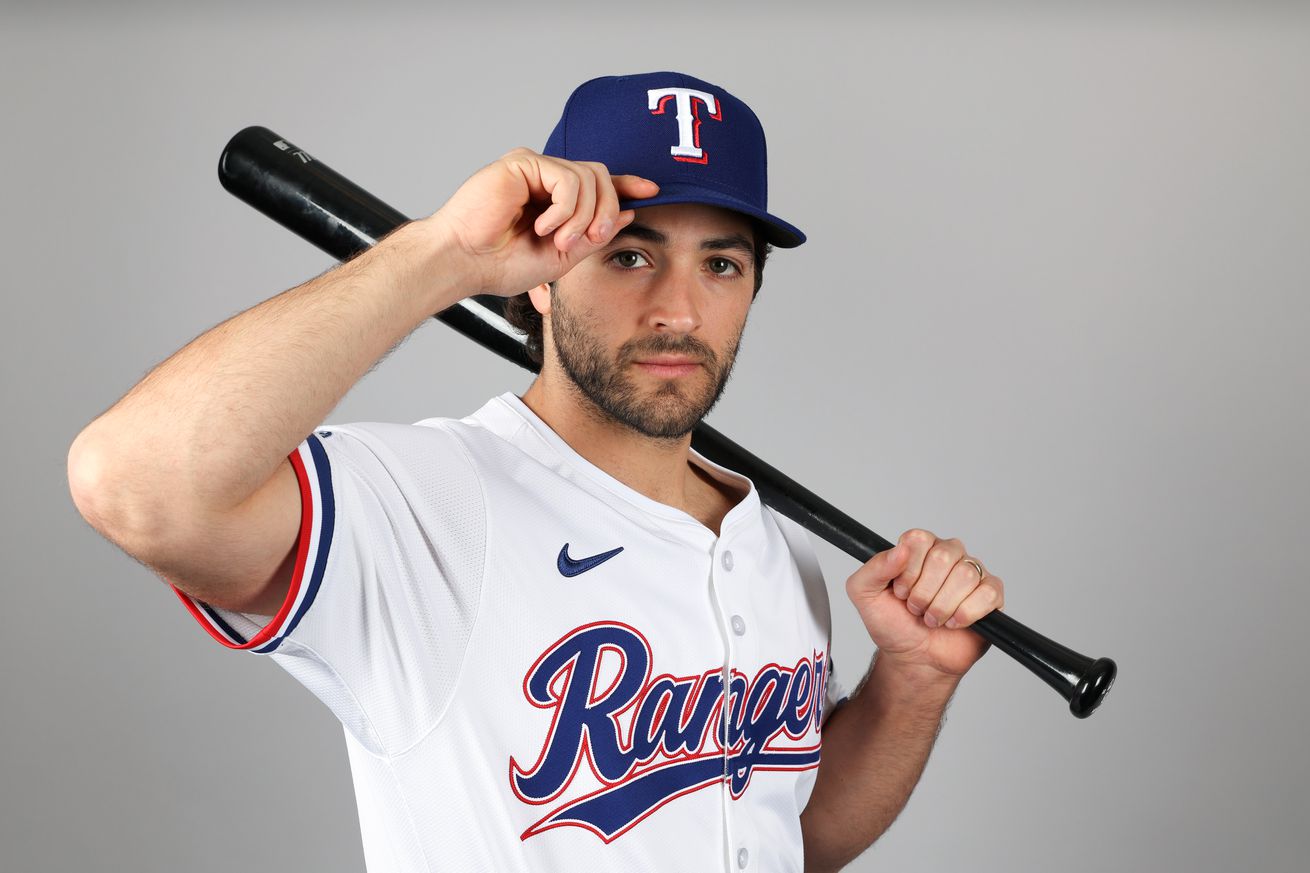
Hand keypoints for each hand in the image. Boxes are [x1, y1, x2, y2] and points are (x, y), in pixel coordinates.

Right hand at [425, 148, 659, 297]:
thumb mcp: (562, 256)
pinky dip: (564, 208)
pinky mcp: (522, 162)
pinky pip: (567, 178)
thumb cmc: (501, 264)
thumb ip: (594, 235)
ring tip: (558, 239)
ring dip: (582, 216)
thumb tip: (628, 214)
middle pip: (601, 176)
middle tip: (591, 238)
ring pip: (588, 177)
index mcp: (555, 199)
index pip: (598, 183)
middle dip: (605, 210)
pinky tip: (544, 226)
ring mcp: (534, 168)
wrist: (465, 262)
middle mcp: (545, 178)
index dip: (626, 184)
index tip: (652, 191)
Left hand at [844, 529, 1004, 680]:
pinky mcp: (990, 595)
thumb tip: (900, 549)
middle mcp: (948, 555)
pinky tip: (954, 623)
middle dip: (924, 592)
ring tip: (932, 618)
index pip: (919, 540)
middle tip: (916, 608)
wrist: (913, 660)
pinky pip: (987, 593)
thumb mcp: (865, 594)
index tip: (900, 592)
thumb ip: (875, 568)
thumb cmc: (892, 625)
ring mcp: (972, 574)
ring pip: (965, 576)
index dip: (908, 570)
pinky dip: (966, 614)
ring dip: (942, 606)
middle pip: (943, 556)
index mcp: (919, 548)